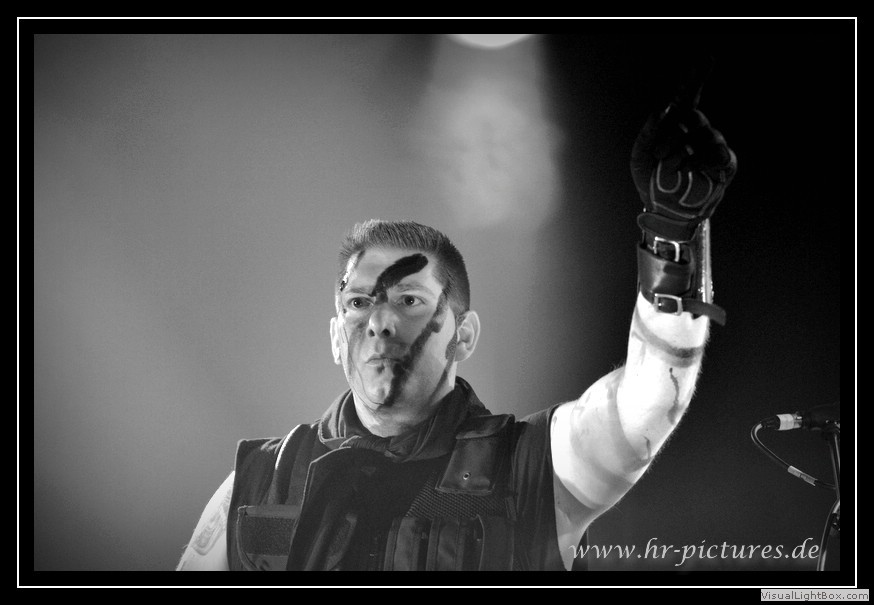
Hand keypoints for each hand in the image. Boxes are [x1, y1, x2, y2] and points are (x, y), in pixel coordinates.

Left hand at [631, 59, 736, 240]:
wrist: (661, 209)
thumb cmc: (651, 179)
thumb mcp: (640, 154)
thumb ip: (648, 131)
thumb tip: (663, 109)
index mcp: (677, 124)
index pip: (689, 95)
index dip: (698, 76)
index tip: (707, 57)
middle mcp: (698, 130)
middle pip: (693, 117)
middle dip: (673, 135)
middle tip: (660, 155)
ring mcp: (714, 145)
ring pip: (706, 136)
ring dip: (684, 152)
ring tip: (671, 169)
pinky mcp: (725, 163)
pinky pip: (720, 154)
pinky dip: (704, 160)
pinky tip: (694, 169)